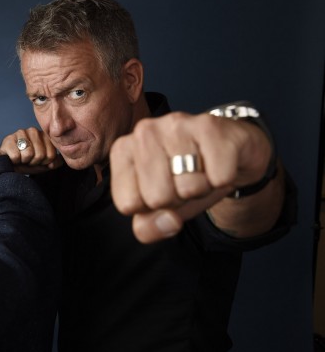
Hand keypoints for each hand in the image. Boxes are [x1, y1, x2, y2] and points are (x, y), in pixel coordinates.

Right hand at [0, 127, 63, 173]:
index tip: (37, 161)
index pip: (51, 155)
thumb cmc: (27, 163)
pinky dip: (14, 161)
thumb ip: (55, 162)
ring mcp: (20, 133)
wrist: (8, 165)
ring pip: (28, 154)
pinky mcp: (8, 139)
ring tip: (20, 158)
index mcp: (45, 136)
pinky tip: (12, 157)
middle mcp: (33, 131)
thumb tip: (54, 163)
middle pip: (40, 155)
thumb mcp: (44, 164)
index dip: (44, 163)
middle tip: (27, 160)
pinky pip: (16, 156)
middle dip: (33, 162)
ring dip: (24, 161)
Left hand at [109, 111, 271, 242]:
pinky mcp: (210, 125)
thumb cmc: (186, 178)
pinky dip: (224, 179)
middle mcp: (144, 132)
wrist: (230, 152)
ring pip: (188, 187)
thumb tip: (169, 222)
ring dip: (201, 188)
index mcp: (122, 151)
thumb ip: (148, 227)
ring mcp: (176, 124)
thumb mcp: (159, 209)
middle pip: (156, 198)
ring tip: (201, 170)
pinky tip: (218, 162)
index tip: (162, 190)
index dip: (151, 208)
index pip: (128, 205)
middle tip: (185, 180)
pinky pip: (218, 177)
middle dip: (178, 198)